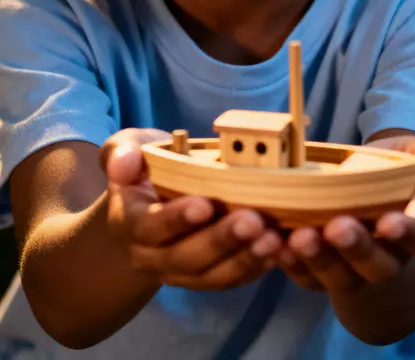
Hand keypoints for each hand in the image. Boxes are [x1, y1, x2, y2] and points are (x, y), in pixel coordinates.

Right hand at [100, 128, 283, 289]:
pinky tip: (277, 250)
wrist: (147, 202)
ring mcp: (178, 273)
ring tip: (272, 239)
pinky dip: (254, 268)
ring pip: (210, 276)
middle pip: (184, 258)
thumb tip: (124, 164)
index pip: (150, 226)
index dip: (176, 218)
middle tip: (253, 220)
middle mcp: (150, 256)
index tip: (205, 203)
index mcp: (129, 223)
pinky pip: (229, 280)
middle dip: (220, 240)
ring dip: (243, 259)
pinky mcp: (205, 277)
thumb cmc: (143, 168)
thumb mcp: (128, 149)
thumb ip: (121, 152)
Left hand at [275, 135, 414, 294]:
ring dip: (318, 259)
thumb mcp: (407, 159)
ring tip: (298, 237)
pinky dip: (289, 263)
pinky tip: (273, 243)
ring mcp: (354, 272)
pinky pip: (306, 277)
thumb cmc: (389, 180)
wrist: (367, 212)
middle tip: (336, 227)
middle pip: (377, 265)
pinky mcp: (320, 276)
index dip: (406, 233)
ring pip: (339, 276)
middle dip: (356, 248)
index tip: (388, 223)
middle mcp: (388, 260)